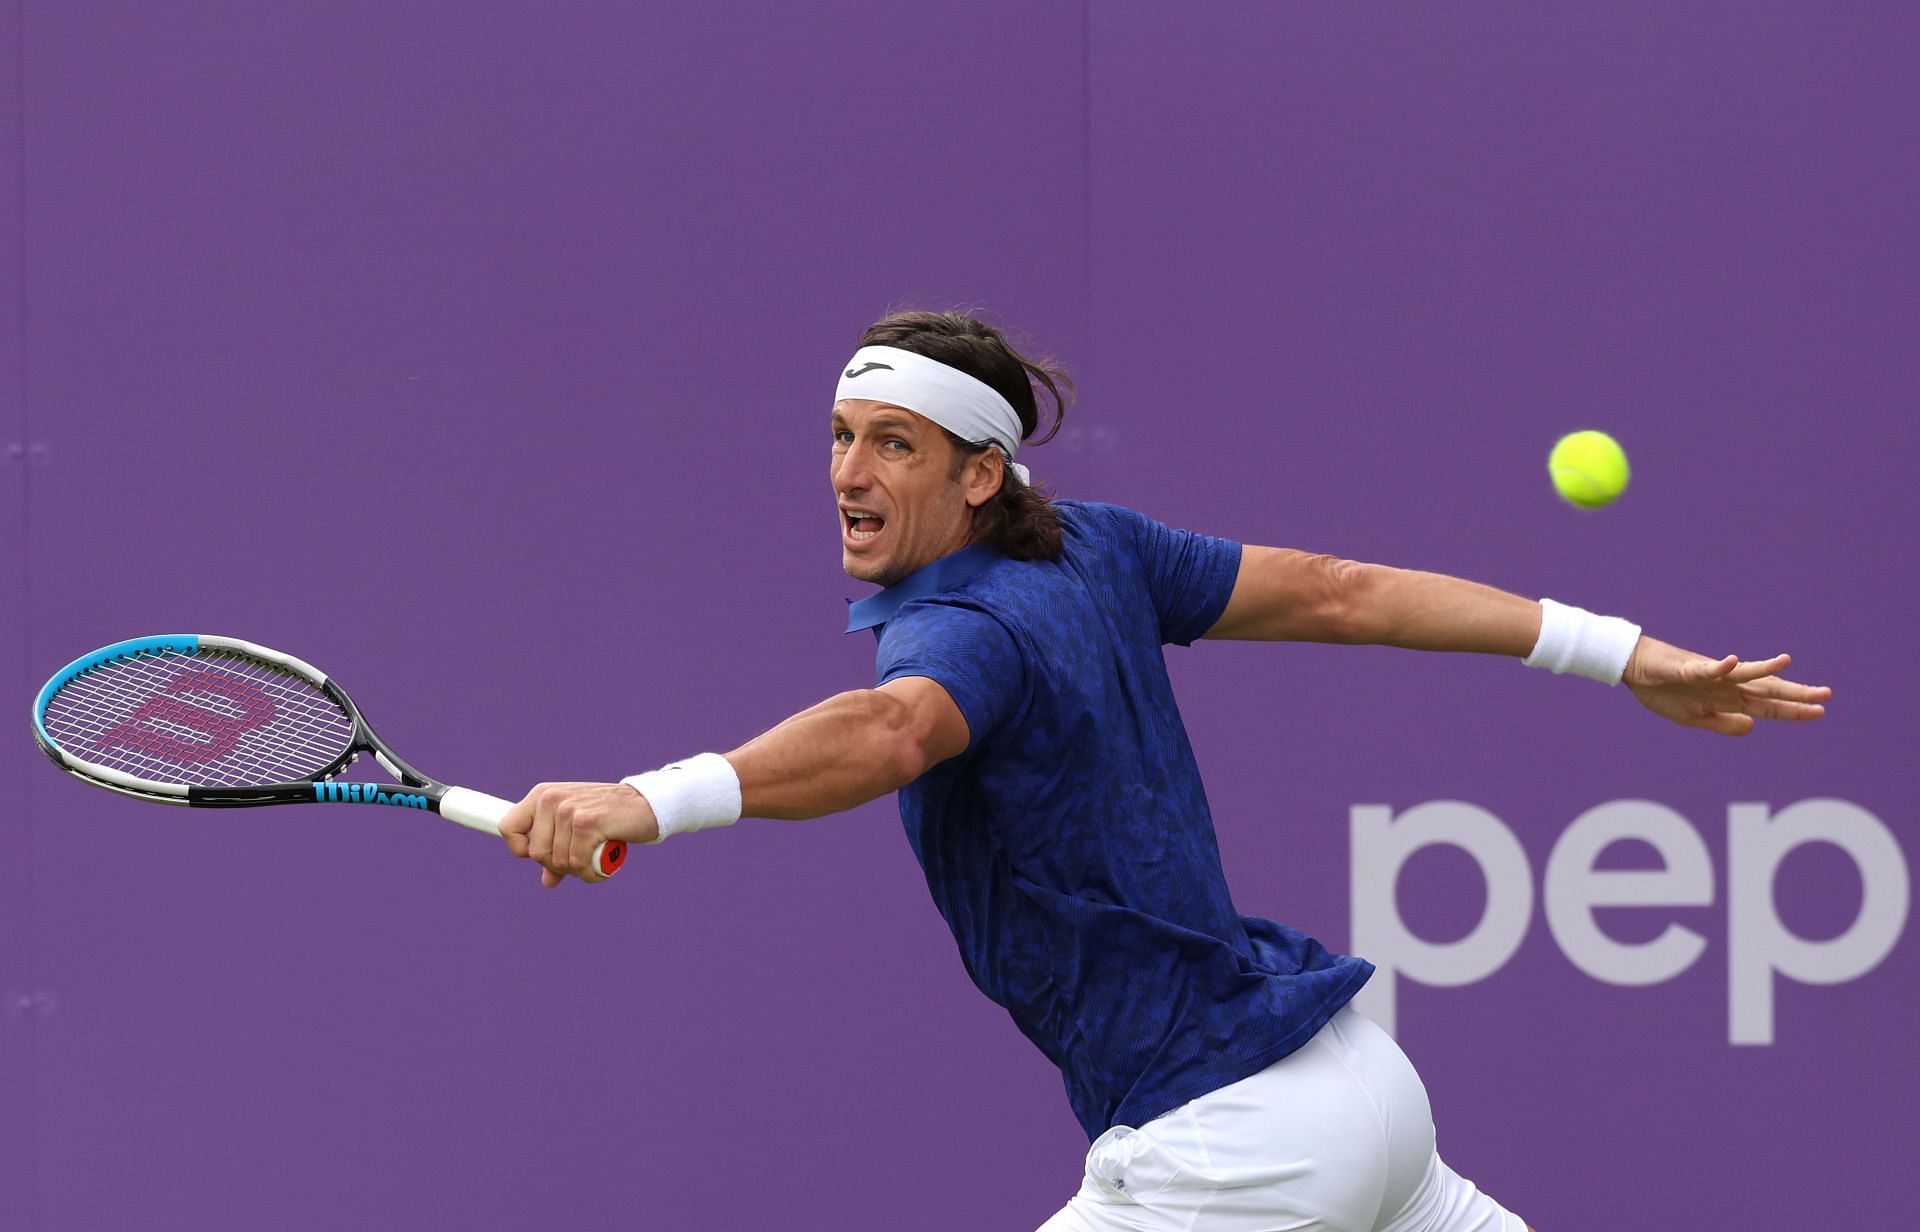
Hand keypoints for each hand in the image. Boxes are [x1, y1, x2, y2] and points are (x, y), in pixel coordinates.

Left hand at [498, 781, 659, 886]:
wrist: (646, 804)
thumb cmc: (609, 816)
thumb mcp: (577, 828)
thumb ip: (559, 850)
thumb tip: (547, 881)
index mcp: (542, 795)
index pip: (508, 828)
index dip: (520, 849)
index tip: (543, 856)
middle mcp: (551, 798)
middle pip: (536, 853)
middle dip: (559, 865)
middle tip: (581, 859)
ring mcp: (568, 809)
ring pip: (558, 861)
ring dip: (579, 870)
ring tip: (596, 859)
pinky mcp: (587, 822)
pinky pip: (577, 863)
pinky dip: (591, 872)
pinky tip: (603, 865)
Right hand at [1622, 637, 1830, 736]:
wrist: (1636, 669)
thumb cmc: (1664, 691)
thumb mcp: (1694, 719)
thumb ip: (1722, 724)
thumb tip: (1752, 726)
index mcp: (1728, 699)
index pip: (1768, 705)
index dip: (1793, 710)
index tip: (1820, 711)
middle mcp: (1727, 685)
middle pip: (1765, 689)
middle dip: (1794, 693)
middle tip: (1826, 694)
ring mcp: (1711, 675)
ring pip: (1743, 673)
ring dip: (1765, 669)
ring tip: (1786, 662)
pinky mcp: (1689, 668)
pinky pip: (1706, 668)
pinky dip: (1719, 666)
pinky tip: (1733, 662)